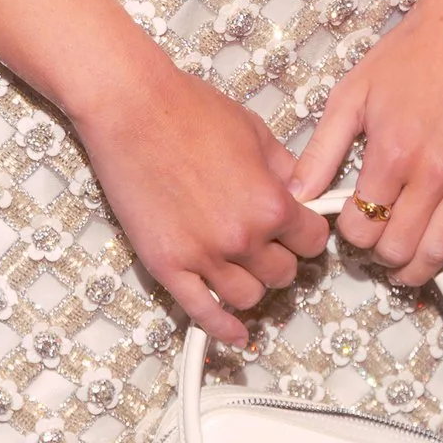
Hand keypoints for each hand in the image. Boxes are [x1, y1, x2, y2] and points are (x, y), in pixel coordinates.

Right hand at [72, 47, 329, 348]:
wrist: (129, 108)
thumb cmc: (188, 110)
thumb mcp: (256, 132)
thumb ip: (285, 171)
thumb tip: (300, 195)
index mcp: (271, 204)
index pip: (313, 242)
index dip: (306, 235)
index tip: (297, 232)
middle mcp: (242, 238)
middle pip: (283, 274)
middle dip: (279, 258)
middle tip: (266, 244)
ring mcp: (202, 257)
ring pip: (249, 298)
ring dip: (252, 285)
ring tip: (242, 268)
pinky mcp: (166, 266)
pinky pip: (202, 312)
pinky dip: (222, 329)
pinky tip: (235, 334)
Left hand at [290, 0, 442, 289]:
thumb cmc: (409, 54)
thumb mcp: (352, 94)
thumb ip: (322, 149)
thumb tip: (299, 194)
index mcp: (392, 155)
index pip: (361, 230)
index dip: (350, 237)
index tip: (351, 224)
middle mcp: (434, 174)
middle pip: (400, 250)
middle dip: (380, 256)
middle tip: (377, 243)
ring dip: (420, 266)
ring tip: (408, 259)